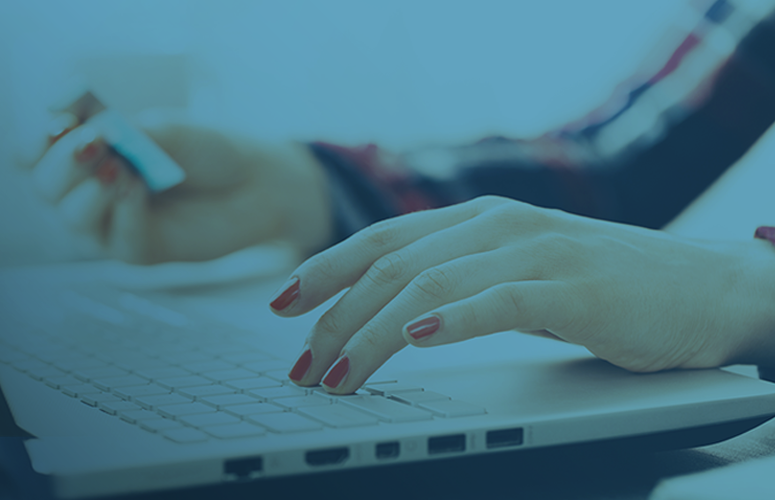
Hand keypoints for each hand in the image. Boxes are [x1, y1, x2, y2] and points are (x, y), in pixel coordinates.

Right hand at [31, 111, 331, 263]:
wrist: (257, 183)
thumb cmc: (209, 152)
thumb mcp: (165, 131)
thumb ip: (126, 135)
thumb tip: (92, 137)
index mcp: (87, 155)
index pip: (34, 153)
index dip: (38, 139)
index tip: (62, 120)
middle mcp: (90, 192)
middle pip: (44, 186)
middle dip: (63, 161)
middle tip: (95, 141)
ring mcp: (112, 225)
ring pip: (70, 217)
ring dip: (89, 189)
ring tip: (122, 168)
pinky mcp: (140, 251)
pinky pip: (115, 238)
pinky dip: (124, 210)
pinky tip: (139, 189)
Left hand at [270, 196, 774, 393]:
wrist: (696, 287)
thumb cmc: (597, 286)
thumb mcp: (511, 275)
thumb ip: (457, 281)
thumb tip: (388, 313)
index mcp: (476, 221)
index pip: (382, 241)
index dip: (325, 271)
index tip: (282, 305)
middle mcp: (496, 225)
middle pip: (391, 265)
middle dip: (335, 315)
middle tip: (302, 362)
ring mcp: (534, 251)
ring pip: (431, 284)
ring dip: (374, 331)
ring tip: (338, 372)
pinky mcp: (573, 286)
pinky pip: (499, 299)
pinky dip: (452, 318)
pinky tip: (415, 337)